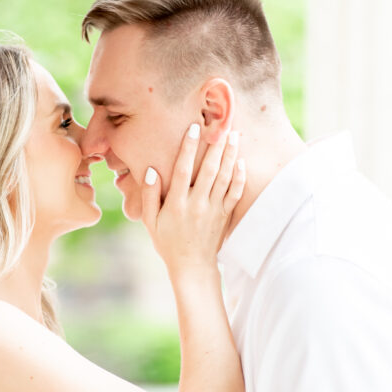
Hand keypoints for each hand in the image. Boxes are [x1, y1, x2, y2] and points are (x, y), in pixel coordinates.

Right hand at [141, 124, 244, 276]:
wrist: (192, 266)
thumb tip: (151, 171)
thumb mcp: (150, 222)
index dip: (188, 148)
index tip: (193, 129)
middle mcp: (197, 205)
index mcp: (176, 204)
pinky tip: (242, 162)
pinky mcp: (224, 216)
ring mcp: (213, 210)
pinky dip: (240, 177)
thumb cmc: (167, 243)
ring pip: (225, 178)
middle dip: (216, 145)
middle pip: (209, 170)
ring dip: (230, 155)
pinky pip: (235, 194)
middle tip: (222, 124)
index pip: (183, 170)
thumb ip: (149, 196)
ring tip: (234, 135)